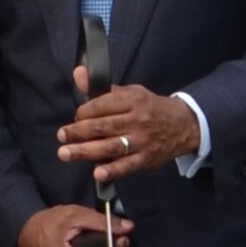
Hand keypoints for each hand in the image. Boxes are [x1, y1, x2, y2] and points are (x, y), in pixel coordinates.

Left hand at [58, 68, 199, 185]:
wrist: (183, 125)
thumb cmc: (151, 108)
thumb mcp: (131, 92)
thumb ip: (103, 88)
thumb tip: (78, 73)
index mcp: (132, 101)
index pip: (102, 105)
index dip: (83, 112)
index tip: (75, 117)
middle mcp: (137, 120)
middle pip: (102, 126)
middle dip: (78, 132)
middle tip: (62, 136)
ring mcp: (142, 141)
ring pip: (111, 147)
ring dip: (85, 151)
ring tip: (66, 153)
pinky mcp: (146, 159)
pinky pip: (127, 166)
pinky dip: (112, 170)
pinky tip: (97, 173)